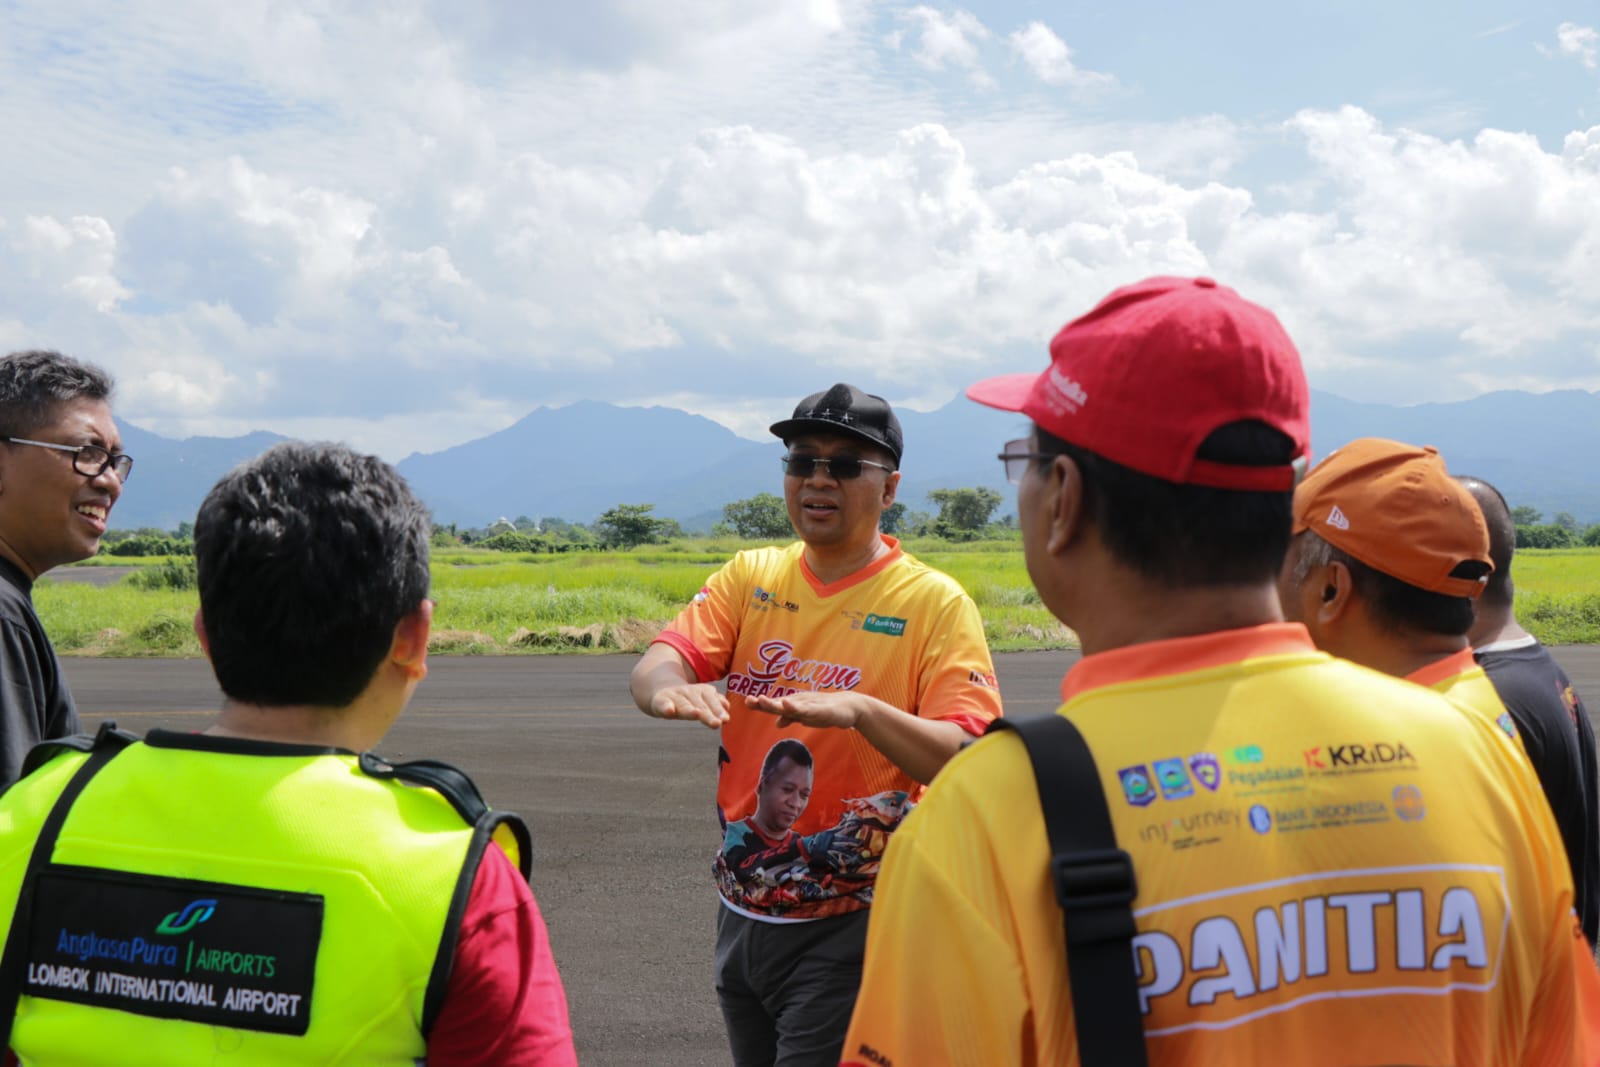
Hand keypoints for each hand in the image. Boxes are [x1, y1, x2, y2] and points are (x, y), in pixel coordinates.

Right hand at [650, 684, 729, 728]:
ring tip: (696, 714)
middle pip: (700, 705)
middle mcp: (689, 693)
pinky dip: (666, 707)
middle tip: (717, 723)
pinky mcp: (660, 701)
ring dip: (689, 710)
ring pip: (683, 704)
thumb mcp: (702, 700)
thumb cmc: (687, 700)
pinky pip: (663, 704)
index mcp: (702, 692)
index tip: (726, 719)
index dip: (719, 710)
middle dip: (708, 715)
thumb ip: (715, 704)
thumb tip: (726, 706)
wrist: (661, 690)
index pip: (712, 701)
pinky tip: (669, 711)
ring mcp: (674, 696)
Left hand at [747, 690, 869, 729]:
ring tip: (762, 700)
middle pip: (779, 704)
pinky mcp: (821, 710)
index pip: (775, 705)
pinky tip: (787, 704)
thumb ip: (791, 718)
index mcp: (795, 706)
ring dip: (776, 703)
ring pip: (790, 705)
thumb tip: (776, 723)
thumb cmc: (826, 711)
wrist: (849, 707)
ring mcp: (810, 706)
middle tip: (749, 700)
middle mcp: (800, 703)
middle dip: (764, 703)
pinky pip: (807, 709)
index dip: (760, 704)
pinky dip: (796, 707)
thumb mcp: (806, 717)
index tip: (747, 702)